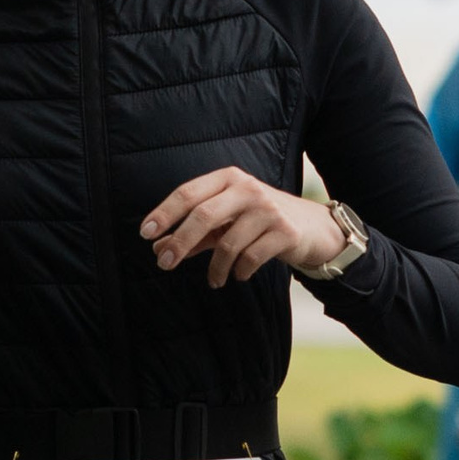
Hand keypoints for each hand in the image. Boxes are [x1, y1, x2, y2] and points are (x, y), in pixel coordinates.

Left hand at [141, 168, 348, 288]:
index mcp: (228, 179)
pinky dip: (239, 271)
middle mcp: (248, 189)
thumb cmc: (259, 222)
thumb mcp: (226, 223)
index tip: (146, 233)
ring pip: (228, 243)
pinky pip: (250, 258)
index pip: (189, 193)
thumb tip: (159, 251)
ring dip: (215, 268)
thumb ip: (195, 235)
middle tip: (164, 264)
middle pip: (203, 214)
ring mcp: (268, 209)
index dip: (165, 213)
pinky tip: (237, 275)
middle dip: (180, 241)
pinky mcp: (285, 232)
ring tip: (214, 280)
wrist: (312, 227)